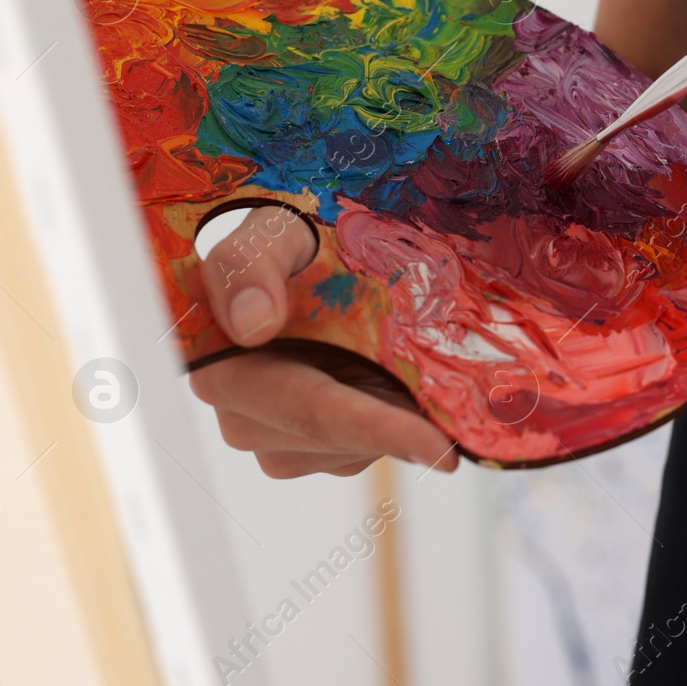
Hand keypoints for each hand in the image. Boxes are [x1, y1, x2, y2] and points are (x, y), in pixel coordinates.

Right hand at [186, 206, 458, 478]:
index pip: (310, 409)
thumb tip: (253, 324)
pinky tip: (396, 383)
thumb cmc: (286, 247)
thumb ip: (250, 265)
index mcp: (221, 367)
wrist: (291, 269)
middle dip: (406, 430)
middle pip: (340, 440)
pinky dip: (390, 423)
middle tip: (464, 425)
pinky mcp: (306, 451)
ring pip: (357, 449)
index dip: (377, 430)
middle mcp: (240, 417)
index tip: (438, 447)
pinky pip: (362, 449)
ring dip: (396, 419)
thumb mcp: (272, 234)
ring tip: (413, 368)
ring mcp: (273, 441)